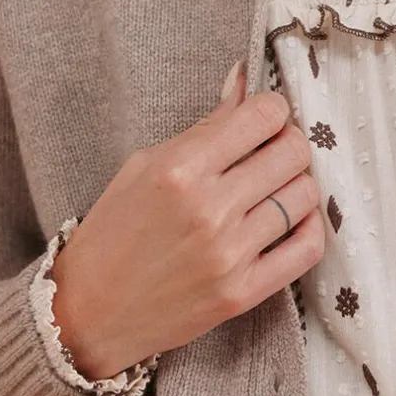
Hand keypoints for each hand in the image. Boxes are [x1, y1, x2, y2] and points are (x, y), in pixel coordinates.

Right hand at [47, 60, 325, 378]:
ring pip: (305, 196)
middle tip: (272, 152)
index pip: (262, 116)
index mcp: (179, 169)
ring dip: (297, 185)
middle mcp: (209, 209)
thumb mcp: (142, 166)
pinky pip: (307, 249)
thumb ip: (202, 127)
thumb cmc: (110, 234)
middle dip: (288, 143)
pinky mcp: (243, 293)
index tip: (264, 118)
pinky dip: (309, 227)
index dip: (272, 110)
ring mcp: (230, 254)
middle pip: (292, 152)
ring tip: (274, 189)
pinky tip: (291, 221)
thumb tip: (242, 81)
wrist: (86, 314)